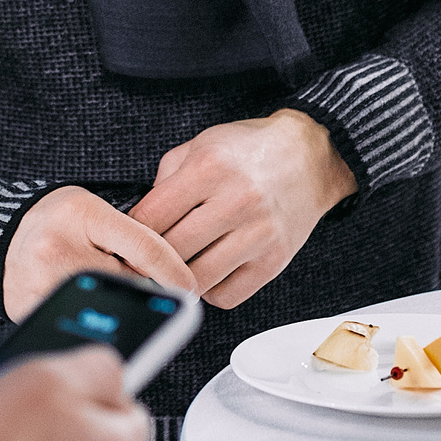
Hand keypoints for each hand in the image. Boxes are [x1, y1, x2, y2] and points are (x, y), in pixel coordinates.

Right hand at [4, 186, 197, 321]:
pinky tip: (86, 303)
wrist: (0, 233)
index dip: (174, 270)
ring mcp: (41, 282)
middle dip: (146, 290)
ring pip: (104, 309)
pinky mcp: (29, 309)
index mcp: (82, 214)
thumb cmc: (57, 219)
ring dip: (118, 307)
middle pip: (127, 283)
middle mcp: (59, 247)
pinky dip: (90, 320)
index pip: (144, 246)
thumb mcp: (95, 209)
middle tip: (151, 288)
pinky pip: (76, 323)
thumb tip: (175, 277)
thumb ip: (132, 235)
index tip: (191, 287)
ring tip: (108, 289)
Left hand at [128, 109, 355, 309]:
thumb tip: (139, 221)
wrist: (310, 157)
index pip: (150, 218)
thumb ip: (165, 178)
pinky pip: (227, 296)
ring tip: (180, 265)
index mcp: (210, 168)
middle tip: (147, 258)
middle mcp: (235, 201)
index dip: (132, 233)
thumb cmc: (250, 150)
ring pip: (197, 280)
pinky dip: (211, 290)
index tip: (130, 239)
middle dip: (152, 258)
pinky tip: (210, 271)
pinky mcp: (274, 260)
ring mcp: (258, 234)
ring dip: (181, 278)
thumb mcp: (202, 144)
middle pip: (170, 252)